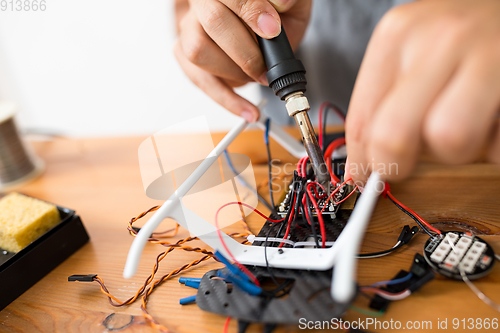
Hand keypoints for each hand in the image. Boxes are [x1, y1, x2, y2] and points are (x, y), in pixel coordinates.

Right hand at [173, 0, 311, 122]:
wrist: (269, 21)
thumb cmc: (278, 11)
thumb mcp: (291, 4)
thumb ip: (287, 1)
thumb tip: (282, 2)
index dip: (251, 11)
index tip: (272, 30)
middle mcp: (203, 2)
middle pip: (212, 22)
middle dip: (246, 52)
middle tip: (267, 68)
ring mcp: (191, 27)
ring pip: (198, 51)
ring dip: (234, 73)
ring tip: (259, 78)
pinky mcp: (186, 53)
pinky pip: (199, 79)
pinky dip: (226, 99)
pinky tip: (247, 110)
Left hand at [346, 0, 499, 185]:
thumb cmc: (460, 35)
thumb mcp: (412, 49)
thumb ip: (385, 100)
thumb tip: (363, 166)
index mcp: (398, 34)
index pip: (361, 120)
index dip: (362, 162)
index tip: (366, 178)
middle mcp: (438, 39)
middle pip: (394, 135)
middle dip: (396, 165)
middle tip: (406, 165)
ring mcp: (487, 54)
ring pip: (448, 139)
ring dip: (454, 152)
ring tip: (461, 130)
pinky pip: (497, 145)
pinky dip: (493, 147)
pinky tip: (491, 120)